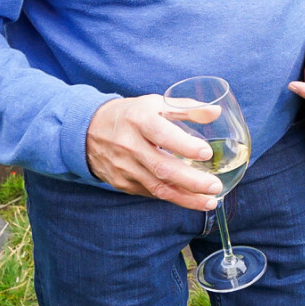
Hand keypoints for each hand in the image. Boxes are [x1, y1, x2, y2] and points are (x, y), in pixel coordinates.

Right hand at [86, 95, 222, 210]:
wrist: (89, 130)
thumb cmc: (131, 114)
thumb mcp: (156, 103)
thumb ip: (186, 108)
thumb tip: (216, 112)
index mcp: (140, 120)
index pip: (162, 135)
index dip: (185, 145)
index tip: (207, 153)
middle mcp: (130, 145)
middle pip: (162, 167)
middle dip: (191, 181)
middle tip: (215, 186)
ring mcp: (124, 167)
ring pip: (157, 187)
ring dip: (186, 198)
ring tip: (210, 201)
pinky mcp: (122, 183)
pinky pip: (150, 193)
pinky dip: (172, 198)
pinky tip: (191, 200)